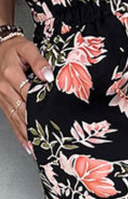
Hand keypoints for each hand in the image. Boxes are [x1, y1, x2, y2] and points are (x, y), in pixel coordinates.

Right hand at [0, 35, 52, 150]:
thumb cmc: (13, 49)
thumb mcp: (26, 48)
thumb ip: (39, 61)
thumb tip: (48, 76)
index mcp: (11, 75)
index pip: (29, 95)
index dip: (40, 109)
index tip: (52, 121)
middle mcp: (4, 88)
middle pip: (22, 112)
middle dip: (35, 128)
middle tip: (48, 142)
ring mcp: (2, 97)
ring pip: (16, 120)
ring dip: (27, 136)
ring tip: (38, 150)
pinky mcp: (2, 103)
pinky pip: (11, 121)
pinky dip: (19, 135)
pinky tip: (27, 146)